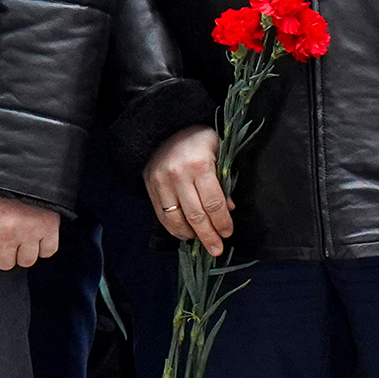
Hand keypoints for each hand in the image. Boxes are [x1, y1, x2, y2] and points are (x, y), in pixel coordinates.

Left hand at [0, 191, 61, 271]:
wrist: (24, 164)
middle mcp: (7, 232)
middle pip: (5, 264)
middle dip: (2, 255)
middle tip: (3, 241)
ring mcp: (30, 232)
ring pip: (26, 262)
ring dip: (22, 253)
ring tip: (20, 239)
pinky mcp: (50, 229)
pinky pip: (47, 252)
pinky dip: (43, 247)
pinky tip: (36, 236)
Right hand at [143, 126, 230, 256]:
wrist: (164, 128)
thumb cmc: (199, 141)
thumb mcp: (219, 153)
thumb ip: (224, 181)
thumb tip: (229, 208)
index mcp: (199, 166)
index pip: (213, 203)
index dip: (222, 222)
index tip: (228, 233)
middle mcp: (178, 175)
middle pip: (196, 215)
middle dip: (208, 236)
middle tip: (216, 250)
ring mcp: (161, 181)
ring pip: (176, 218)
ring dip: (190, 235)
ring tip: (199, 243)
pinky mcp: (149, 185)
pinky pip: (161, 214)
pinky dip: (173, 228)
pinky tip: (183, 234)